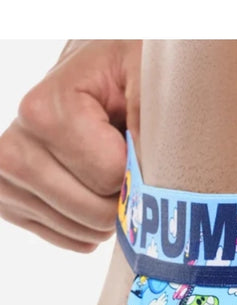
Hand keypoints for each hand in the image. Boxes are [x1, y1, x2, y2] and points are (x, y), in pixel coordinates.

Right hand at [0, 40, 141, 251]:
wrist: (99, 66)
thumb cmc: (127, 66)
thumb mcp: (149, 73)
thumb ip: (153, 121)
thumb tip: (154, 180)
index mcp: (44, 110)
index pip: (110, 178)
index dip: (140, 168)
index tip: (140, 140)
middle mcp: (14, 146)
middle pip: (94, 212)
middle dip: (128, 196)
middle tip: (132, 160)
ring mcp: (6, 176)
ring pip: (82, 229)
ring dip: (112, 213)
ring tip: (112, 169)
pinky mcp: (10, 198)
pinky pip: (67, 237)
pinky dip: (95, 226)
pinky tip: (97, 190)